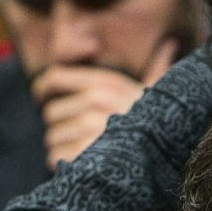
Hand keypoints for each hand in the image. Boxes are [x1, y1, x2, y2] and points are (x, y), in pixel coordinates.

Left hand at [33, 41, 177, 168]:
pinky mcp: (84, 154)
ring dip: (63, 148)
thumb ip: (157, 69)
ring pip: (51, 138)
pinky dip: (64, 165)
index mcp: (107, 83)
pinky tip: (83, 165)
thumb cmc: (158, 126)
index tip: (41, 98)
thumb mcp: (156, 94)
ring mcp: (89, 128)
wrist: (169, 158)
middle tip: (78, 136)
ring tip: (85, 152)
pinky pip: (55, 158)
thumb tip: (170, 45)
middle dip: (60, 126)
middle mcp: (96, 102)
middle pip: (50, 113)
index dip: (43, 88)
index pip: (55, 77)